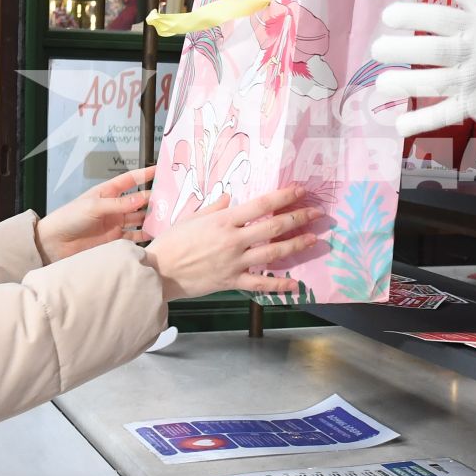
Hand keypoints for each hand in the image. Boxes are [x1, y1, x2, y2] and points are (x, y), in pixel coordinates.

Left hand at [36, 166, 155, 262]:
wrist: (55, 243)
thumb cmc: (69, 218)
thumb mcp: (94, 206)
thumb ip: (120, 204)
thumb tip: (143, 197)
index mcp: (108, 192)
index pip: (131, 180)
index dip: (146, 174)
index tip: (161, 169)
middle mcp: (115, 207)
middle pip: (140, 200)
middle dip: (154, 198)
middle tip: (170, 198)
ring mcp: (116, 223)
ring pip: (140, 219)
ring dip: (151, 218)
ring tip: (166, 217)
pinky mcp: (115, 239)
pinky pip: (135, 236)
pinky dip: (145, 235)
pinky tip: (155, 234)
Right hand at [144, 186, 321, 300]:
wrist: (158, 271)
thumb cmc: (171, 242)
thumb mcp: (192, 217)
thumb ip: (215, 208)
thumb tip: (231, 199)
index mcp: (224, 220)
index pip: (261, 205)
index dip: (283, 197)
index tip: (300, 190)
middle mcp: (234, 240)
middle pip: (273, 227)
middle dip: (298, 218)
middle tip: (317, 213)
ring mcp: (234, 262)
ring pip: (273, 254)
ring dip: (295, 246)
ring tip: (313, 240)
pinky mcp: (232, 281)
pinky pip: (260, 284)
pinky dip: (279, 285)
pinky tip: (295, 284)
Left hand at [370, 0, 475, 138]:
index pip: (442, 18)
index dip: (414, 16)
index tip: (388, 16)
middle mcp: (474, 54)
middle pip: (436, 52)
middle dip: (403, 51)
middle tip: (376, 50)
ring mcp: (474, 82)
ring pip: (438, 83)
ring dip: (407, 85)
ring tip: (380, 84)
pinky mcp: (474, 107)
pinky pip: (447, 115)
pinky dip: (423, 122)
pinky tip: (400, 125)